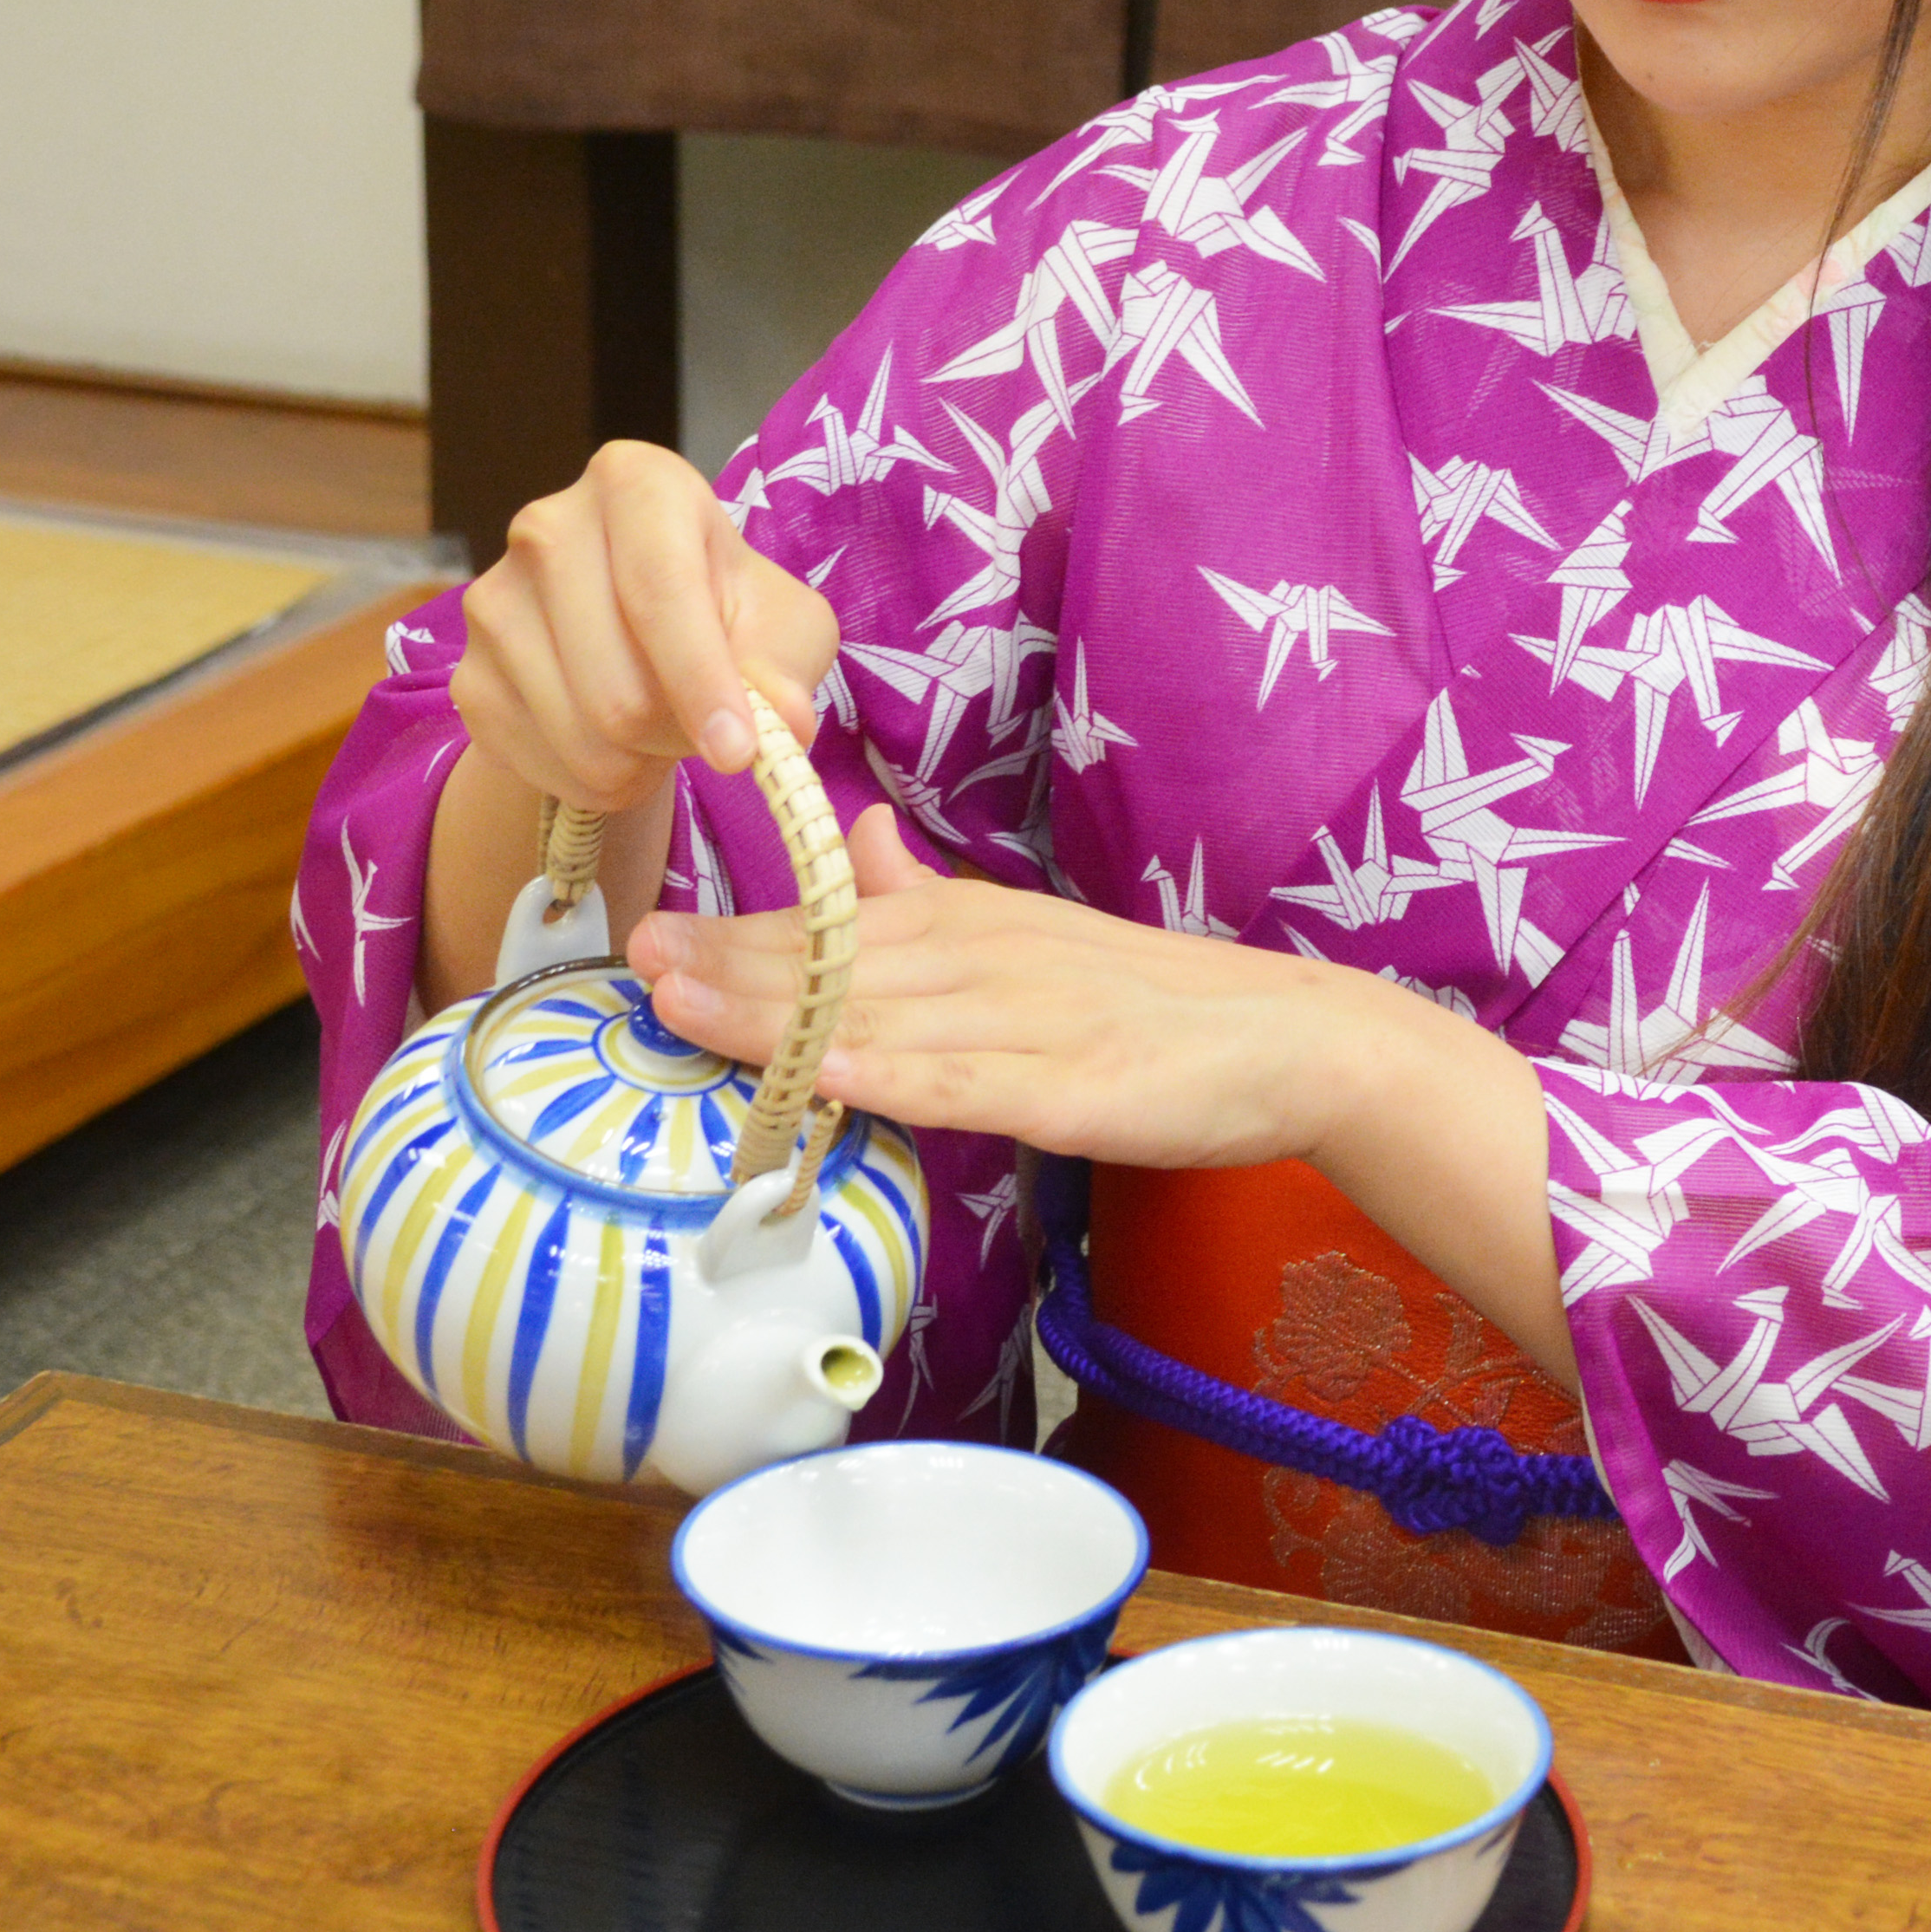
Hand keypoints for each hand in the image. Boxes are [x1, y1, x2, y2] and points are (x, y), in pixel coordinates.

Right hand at [451, 438, 838, 814]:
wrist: (637, 639)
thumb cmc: (726, 614)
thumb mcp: (780, 625)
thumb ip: (786, 664)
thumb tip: (783, 721)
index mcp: (635, 483)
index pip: (660, 590)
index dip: (701, 681)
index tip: (739, 752)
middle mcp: (547, 527)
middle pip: (620, 689)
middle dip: (679, 735)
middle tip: (708, 731)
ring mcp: (492, 601)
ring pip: (584, 739)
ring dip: (643, 762)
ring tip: (661, 727)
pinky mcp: (467, 674)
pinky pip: (546, 766)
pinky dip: (598, 781)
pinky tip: (616, 743)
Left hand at [643, 813, 1579, 1382]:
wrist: (1297, 1037)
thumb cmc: (1159, 1003)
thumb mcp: (1038, 933)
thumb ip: (938, 897)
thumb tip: (861, 843)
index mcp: (974, 926)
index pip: (834, 928)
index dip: (738, 935)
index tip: (646, 935)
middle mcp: (988, 963)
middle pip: (841, 966)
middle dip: (729, 967)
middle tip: (633, 963)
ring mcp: (1031, 1026)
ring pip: (887, 1017)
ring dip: (782, 1017)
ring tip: (689, 1012)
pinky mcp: (1076, 1088)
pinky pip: (971, 1085)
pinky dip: (899, 1077)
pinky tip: (835, 1076)